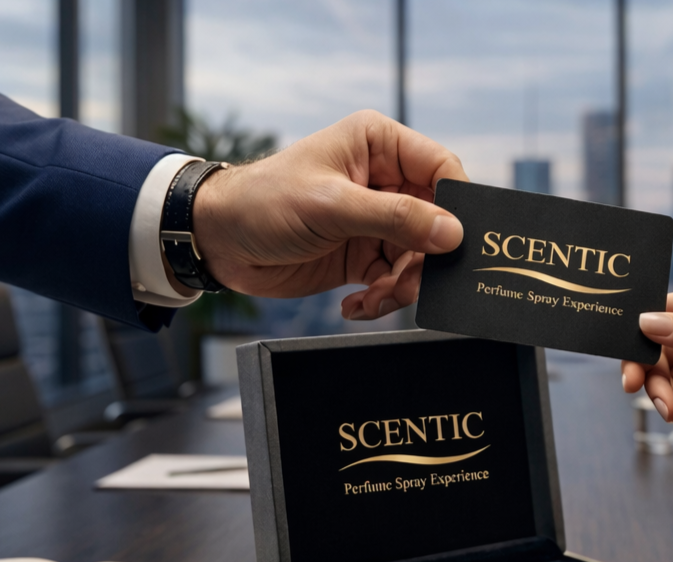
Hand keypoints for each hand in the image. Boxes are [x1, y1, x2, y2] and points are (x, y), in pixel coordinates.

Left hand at [191, 110, 467, 319]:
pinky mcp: (365, 254)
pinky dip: (383, 298)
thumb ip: (396, 218)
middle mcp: (384, 180)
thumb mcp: (332, 206)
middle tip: (407, 284)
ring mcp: (376, 220)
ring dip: (403, 285)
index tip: (453, 242)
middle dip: (425, 259)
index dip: (455, 206)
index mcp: (380, 146)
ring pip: (420, 258)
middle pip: (436, 222)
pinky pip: (395, 280)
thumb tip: (452, 233)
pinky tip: (357, 305)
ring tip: (375, 299)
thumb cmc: (263, 202)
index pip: (442, 169)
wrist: (218, 242)